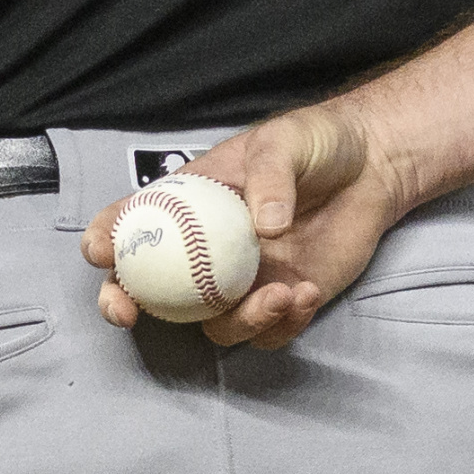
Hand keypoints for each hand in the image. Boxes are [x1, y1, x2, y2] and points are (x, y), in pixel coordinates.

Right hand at [82, 101, 401, 349]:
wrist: (374, 167)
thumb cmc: (317, 142)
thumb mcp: (285, 141)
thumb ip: (270, 177)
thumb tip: (263, 228)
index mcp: (190, 201)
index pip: (133, 221)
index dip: (105, 239)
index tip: (99, 252)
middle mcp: (206, 248)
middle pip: (149, 286)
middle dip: (122, 303)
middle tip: (127, 314)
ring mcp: (242, 280)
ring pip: (213, 323)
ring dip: (237, 320)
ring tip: (279, 293)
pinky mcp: (282, 300)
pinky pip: (267, 332)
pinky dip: (282, 324)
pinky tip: (307, 293)